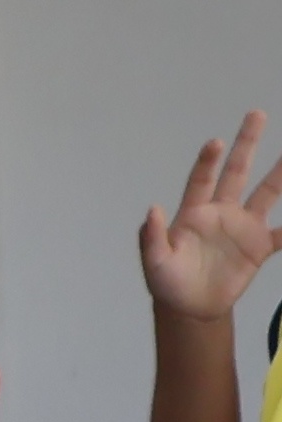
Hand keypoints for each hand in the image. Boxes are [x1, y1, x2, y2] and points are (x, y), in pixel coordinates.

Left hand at [140, 111, 279, 334]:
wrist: (190, 307)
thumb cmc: (166, 281)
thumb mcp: (154, 261)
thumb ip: (152, 237)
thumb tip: (152, 210)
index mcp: (194, 213)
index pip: (202, 179)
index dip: (208, 162)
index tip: (216, 142)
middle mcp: (221, 212)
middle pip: (237, 172)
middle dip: (246, 143)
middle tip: (257, 114)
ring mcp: (243, 228)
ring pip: (267, 193)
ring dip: (281, 174)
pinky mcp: (259, 248)